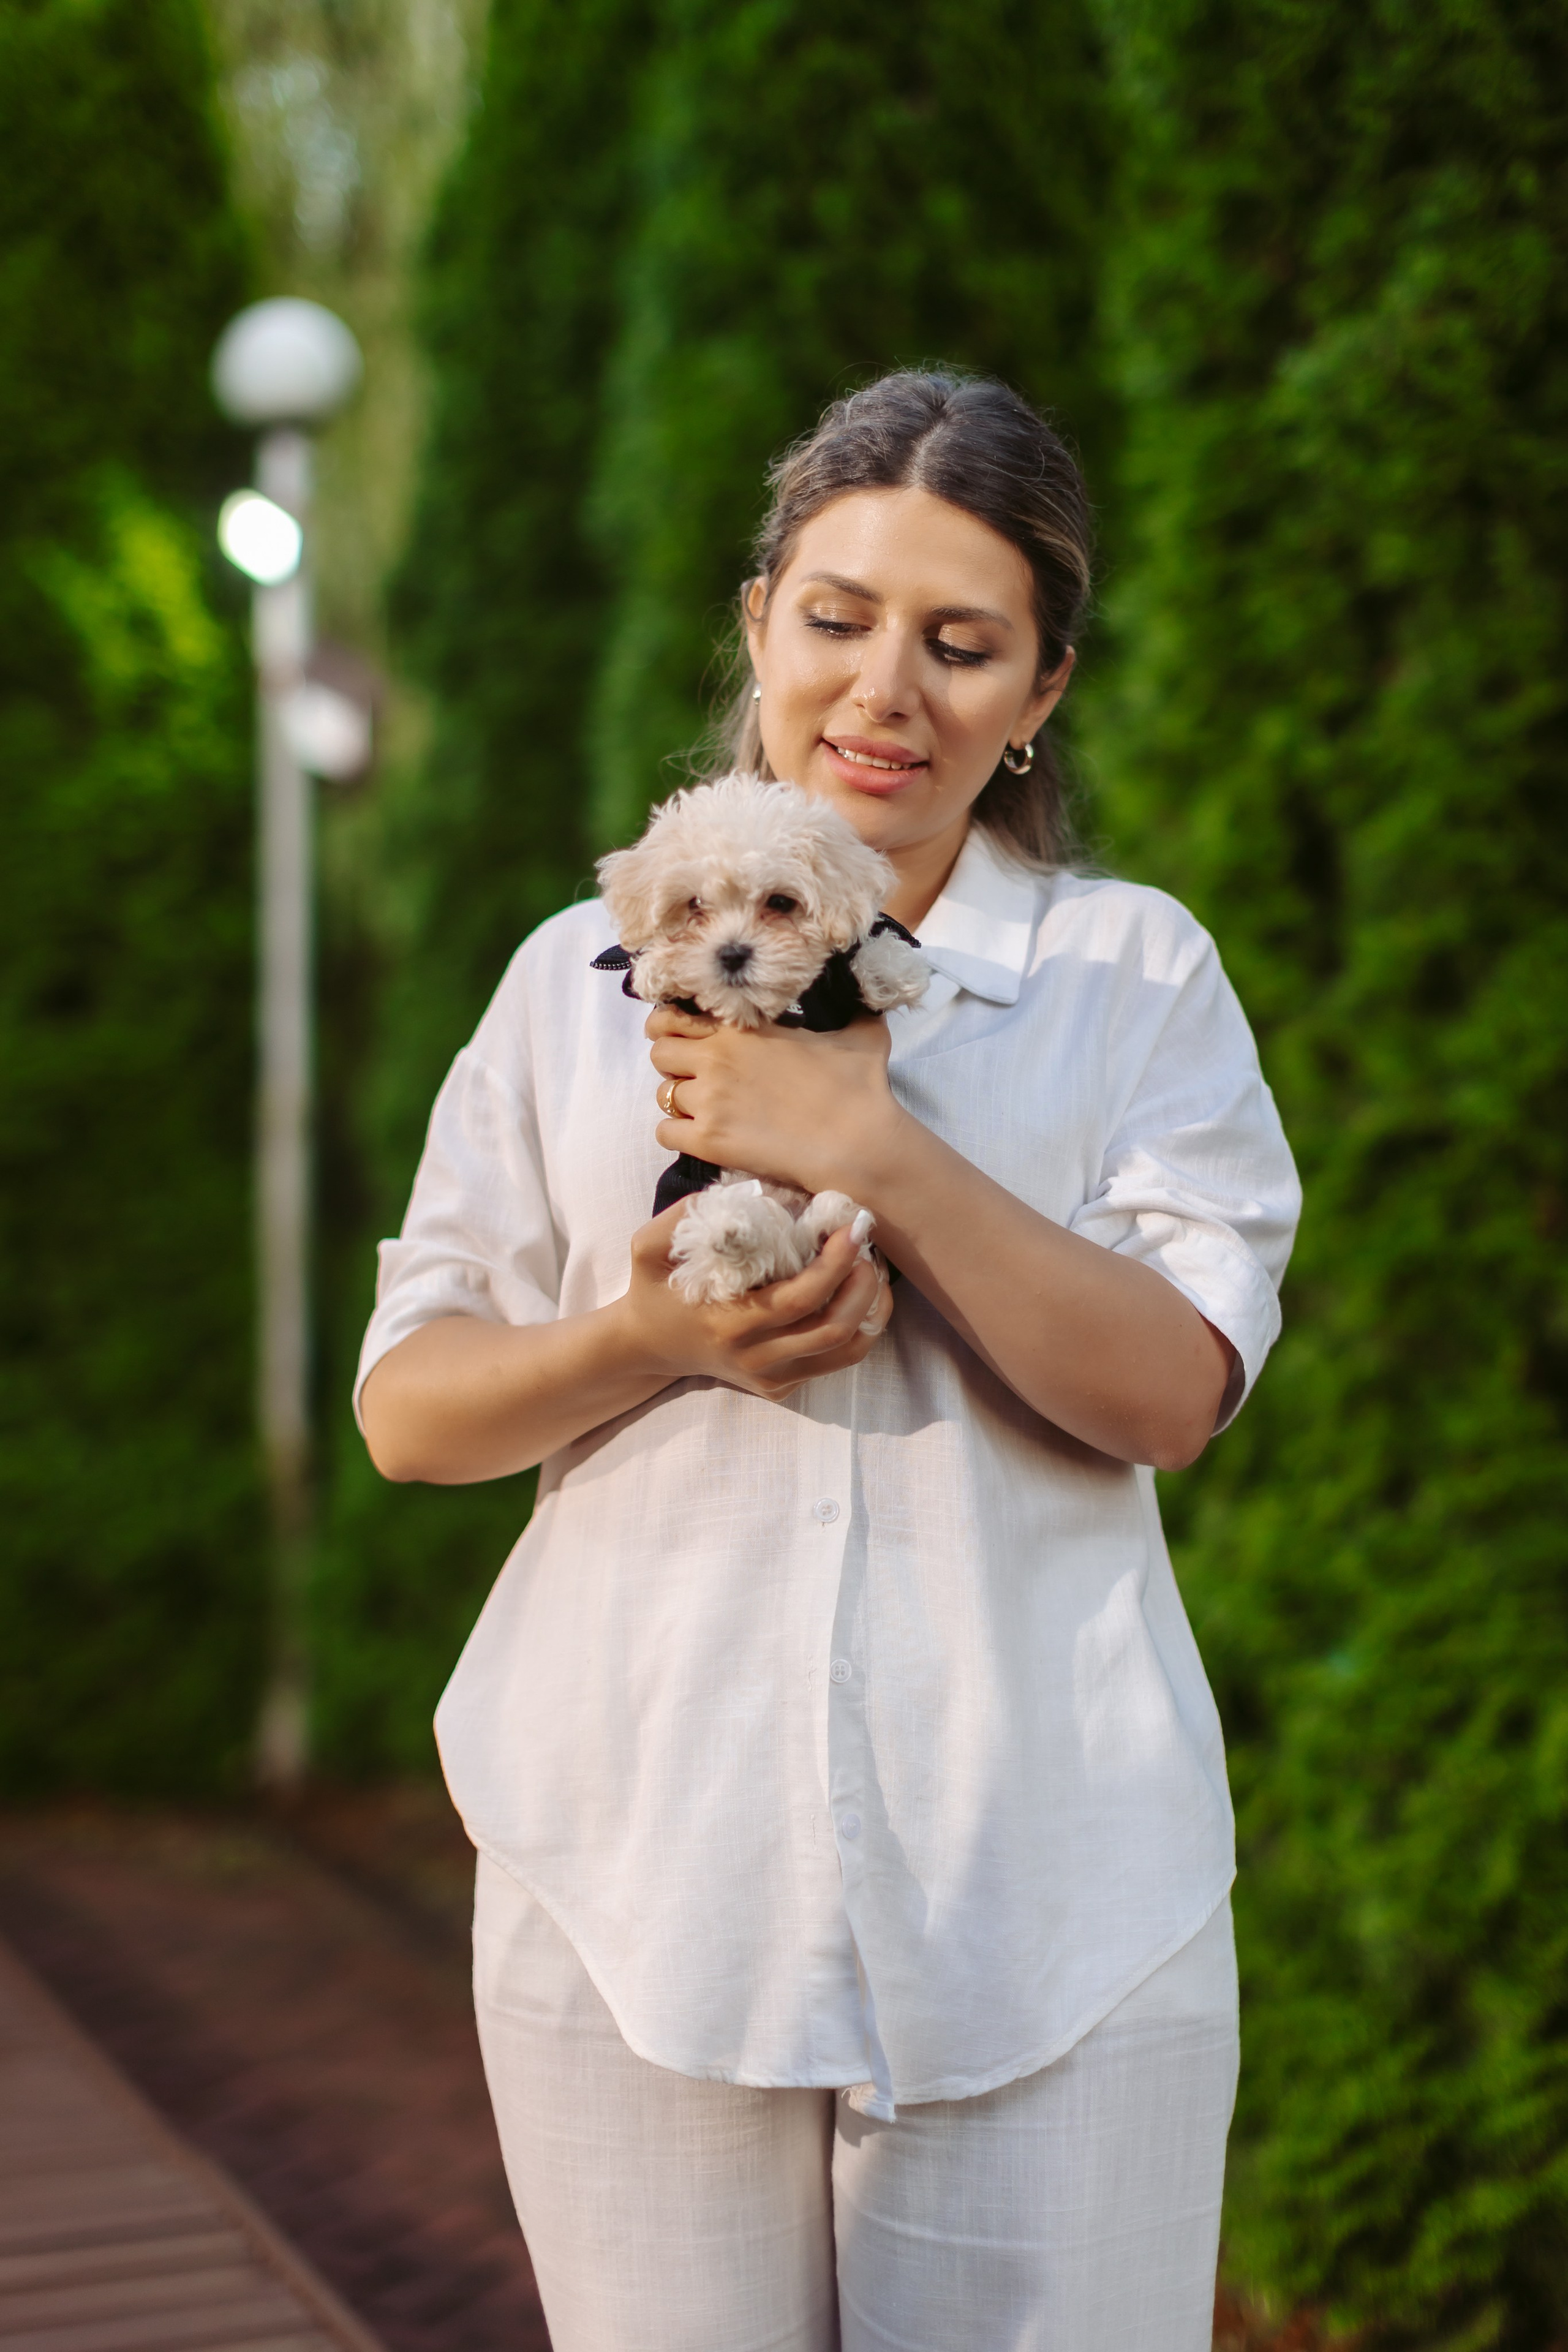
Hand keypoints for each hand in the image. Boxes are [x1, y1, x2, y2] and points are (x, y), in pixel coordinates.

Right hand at [611, 1199, 892, 1403]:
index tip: (851, 1227)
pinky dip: (861, 1327)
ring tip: (871, 1267)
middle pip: (835, 1328)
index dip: (836, 1262)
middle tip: (867, 1243)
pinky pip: (837, 1361)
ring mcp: (771, 1378)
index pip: (802, 1298)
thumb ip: (681, 1216)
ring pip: (846, 1351)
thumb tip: (741, 1191)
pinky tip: (860, 1294)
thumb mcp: (647, 1248)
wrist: (646, 1348)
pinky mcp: (781, 1386)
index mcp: (729, 1325)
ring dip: (871, 1307)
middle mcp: (755, 1359)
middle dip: (863, 1282)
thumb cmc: (653, 1290)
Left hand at [646, 1005, 905, 1197]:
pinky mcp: (708, 1140)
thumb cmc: (860, 1088)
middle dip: (673, 1064)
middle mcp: (716, 1058)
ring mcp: (709, 1101)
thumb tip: (866, 996)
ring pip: (662, 1095)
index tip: (680, 1036)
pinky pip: (665, 1133)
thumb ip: (853, 1011)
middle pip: (659, 1054)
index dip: (670, 1026)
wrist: (857, 1142)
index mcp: (742, 1028)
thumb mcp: (861, 1035)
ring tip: (705, 1110)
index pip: (674, 1017)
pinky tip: (702, 1136)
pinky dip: (679, 1134)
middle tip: (695, 1076)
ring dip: (680, 1102)